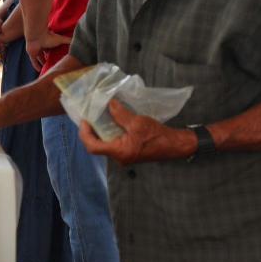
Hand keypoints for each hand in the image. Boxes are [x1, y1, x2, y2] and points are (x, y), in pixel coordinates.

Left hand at [26, 30, 70, 71]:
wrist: (37, 35)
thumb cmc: (49, 37)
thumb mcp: (61, 40)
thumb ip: (68, 41)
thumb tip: (78, 42)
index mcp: (49, 43)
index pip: (52, 50)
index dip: (55, 54)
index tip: (59, 60)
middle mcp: (42, 46)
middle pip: (45, 54)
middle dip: (48, 59)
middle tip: (54, 66)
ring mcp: (36, 50)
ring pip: (39, 58)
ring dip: (42, 63)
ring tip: (48, 70)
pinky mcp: (32, 54)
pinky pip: (34, 62)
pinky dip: (36, 66)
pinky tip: (39, 71)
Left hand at [78, 99, 196, 164]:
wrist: (176, 145)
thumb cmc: (157, 135)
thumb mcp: (138, 122)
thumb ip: (121, 114)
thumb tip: (110, 104)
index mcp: (119, 152)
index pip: (93, 147)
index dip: (85, 134)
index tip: (84, 121)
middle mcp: (119, 157)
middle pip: (97, 146)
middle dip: (90, 132)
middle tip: (89, 117)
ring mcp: (124, 156)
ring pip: (105, 145)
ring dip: (100, 132)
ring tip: (98, 117)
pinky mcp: (129, 152)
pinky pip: (114, 144)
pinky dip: (109, 133)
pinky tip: (111, 122)